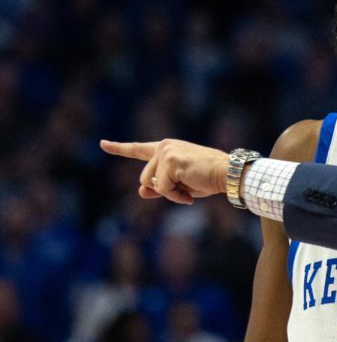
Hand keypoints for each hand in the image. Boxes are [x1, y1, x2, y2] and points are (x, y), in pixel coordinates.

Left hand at [100, 139, 228, 204]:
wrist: (228, 174)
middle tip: (185, 192)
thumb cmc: (209, 179)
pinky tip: (189, 195)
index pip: (138, 149)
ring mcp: (166, 152)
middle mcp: (164, 146)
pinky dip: (175, 197)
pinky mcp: (170, 162)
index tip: (103, 144)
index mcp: (167, 149)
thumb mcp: (181, 185)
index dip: (119, 148)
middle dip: (162, 190)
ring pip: (150, 183)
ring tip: (189, 192)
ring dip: (169, 194)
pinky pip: (162, 189)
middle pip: (145, 178)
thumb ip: (160, 187)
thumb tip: (141, 191)